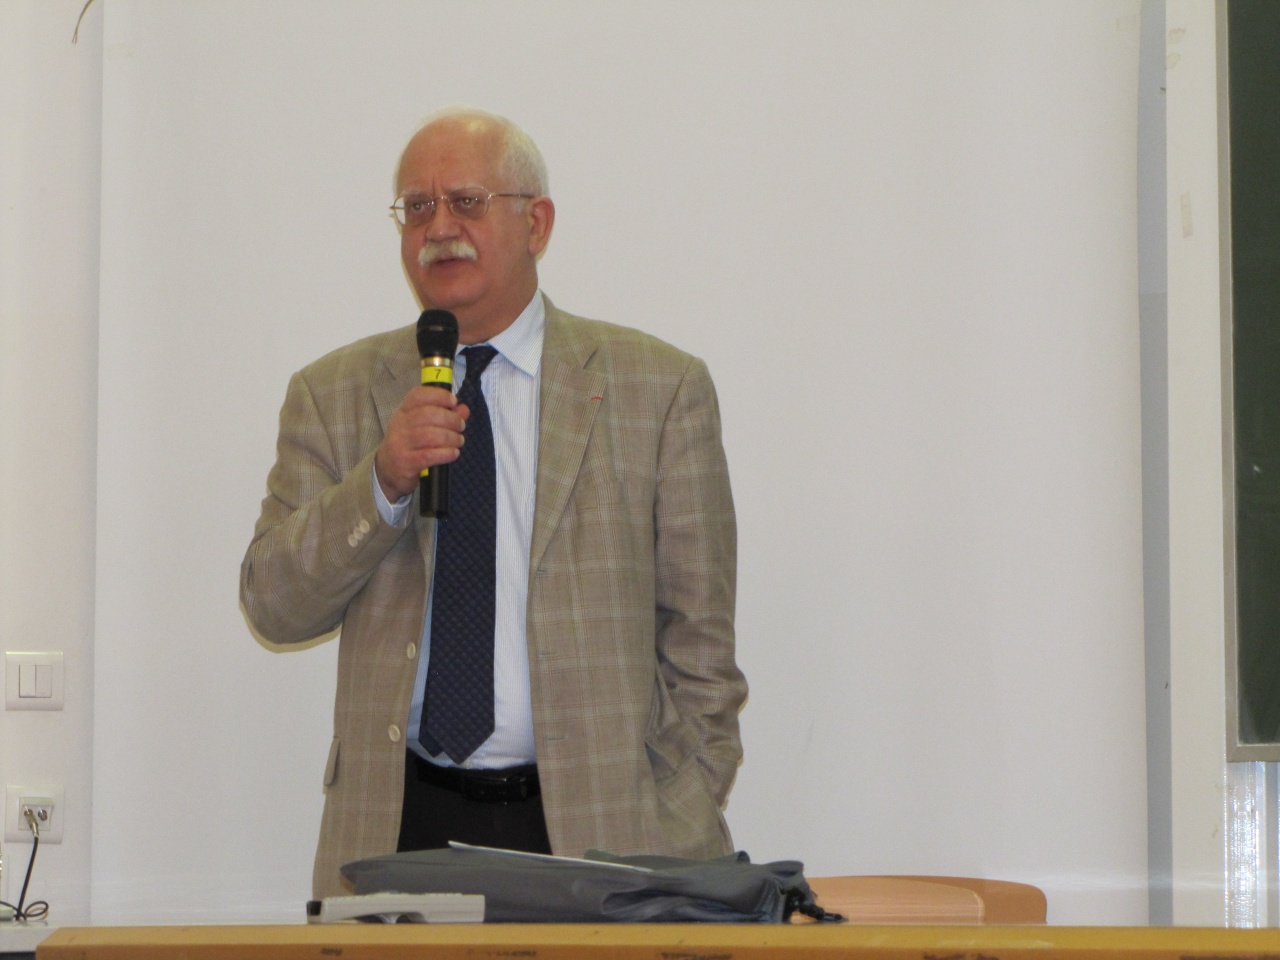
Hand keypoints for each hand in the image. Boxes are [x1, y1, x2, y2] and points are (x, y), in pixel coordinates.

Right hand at [374, 387, 469, 501]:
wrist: (388, 470)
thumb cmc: (409, 444)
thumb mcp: (422, 426)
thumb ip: (445, 416)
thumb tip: (463, 410)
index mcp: (403, 411)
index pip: (418, 395)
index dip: (438, 395)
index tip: (453, 401)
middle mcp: (400, 425)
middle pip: (428, 414)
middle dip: (451, 419)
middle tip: (461, 426)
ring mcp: (400, 443)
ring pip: (430, 435)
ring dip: (451, 437)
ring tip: (459, 440)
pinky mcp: (405, 462)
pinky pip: (429, 455)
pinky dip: (446, 453)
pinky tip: (453, 453)